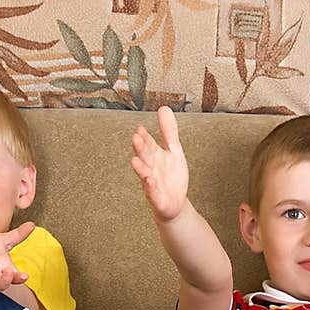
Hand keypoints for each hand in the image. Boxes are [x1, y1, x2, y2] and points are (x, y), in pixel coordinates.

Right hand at [130, 105, 188, 221]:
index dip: (145, 137)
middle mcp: (151, 169)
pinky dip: (150, 187)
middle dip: (140, 148)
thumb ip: (168, 131)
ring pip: (145, 174)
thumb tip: (163, 107)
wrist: (175, 203)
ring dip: (140, 168)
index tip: (140, 129)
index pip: (149, 144)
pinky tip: (149, 180)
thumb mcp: (174, 150)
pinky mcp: (157, 198)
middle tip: (136, 137)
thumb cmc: (171, 176)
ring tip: (135, 160)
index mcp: (155, 156)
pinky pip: (152, 193)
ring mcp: (153, 184)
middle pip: (145, 157)